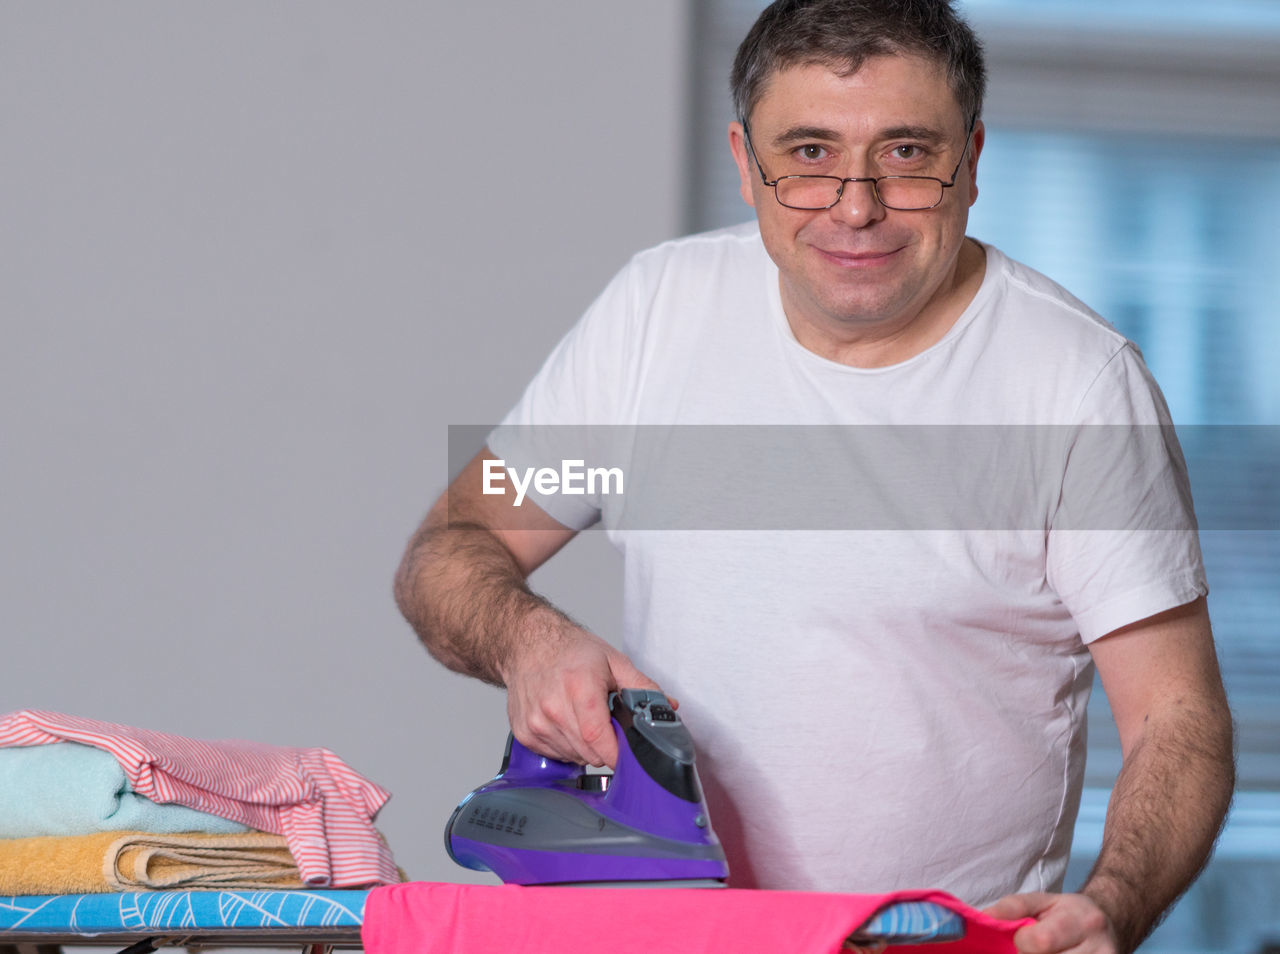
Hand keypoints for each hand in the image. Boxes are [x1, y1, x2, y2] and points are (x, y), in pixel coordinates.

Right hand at [500, 614, 666, 767]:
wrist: (528, 643)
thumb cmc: (569, 650)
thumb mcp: (613, 660)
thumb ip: (642, 687)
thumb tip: (667, 707)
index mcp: (578, 687)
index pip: (599, 738)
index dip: (618, 753)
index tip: (628, 753)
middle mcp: (553, 707)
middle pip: (590, 753)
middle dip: (606, 746)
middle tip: (607, 723)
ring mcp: (536, 723)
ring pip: (574, 757)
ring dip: (585, 746)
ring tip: (583, 717)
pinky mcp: (524, 733)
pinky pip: (556, 755)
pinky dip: (566, 745)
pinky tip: (566, 722)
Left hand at [984, 893, 1118, 953]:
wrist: (1107, 926)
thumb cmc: (1067, 913)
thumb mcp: (1041, 901)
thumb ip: (1012, 907)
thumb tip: (985, 918)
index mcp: (1081, 920)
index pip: (1041, 941)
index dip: (1023, 942)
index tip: (1023, 938)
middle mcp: (1100, 948)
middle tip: (1034, 949)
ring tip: (1047, 953)